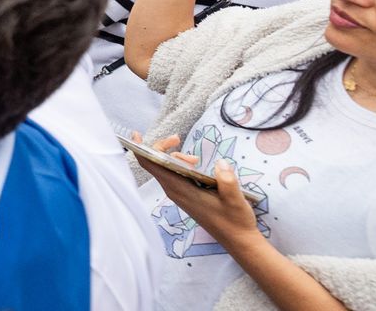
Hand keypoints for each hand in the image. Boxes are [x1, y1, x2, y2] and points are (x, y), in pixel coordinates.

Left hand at [132, 135, 262, 247]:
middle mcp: (175, 192)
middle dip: (163, 147)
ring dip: (176, 157)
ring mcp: (179, 195)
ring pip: (166, 169)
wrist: (239, 241)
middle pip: (156, 164)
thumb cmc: (236, 221)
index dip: (141, 149)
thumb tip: (220, 163)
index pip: (152, 167)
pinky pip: (174, 176)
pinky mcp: (185, 197)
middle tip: (178, 139)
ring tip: (195, 159)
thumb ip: (227, 181)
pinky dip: (180, 165)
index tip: (136, 134)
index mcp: (181, 190)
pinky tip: (195, 165)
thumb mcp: (236, 200)